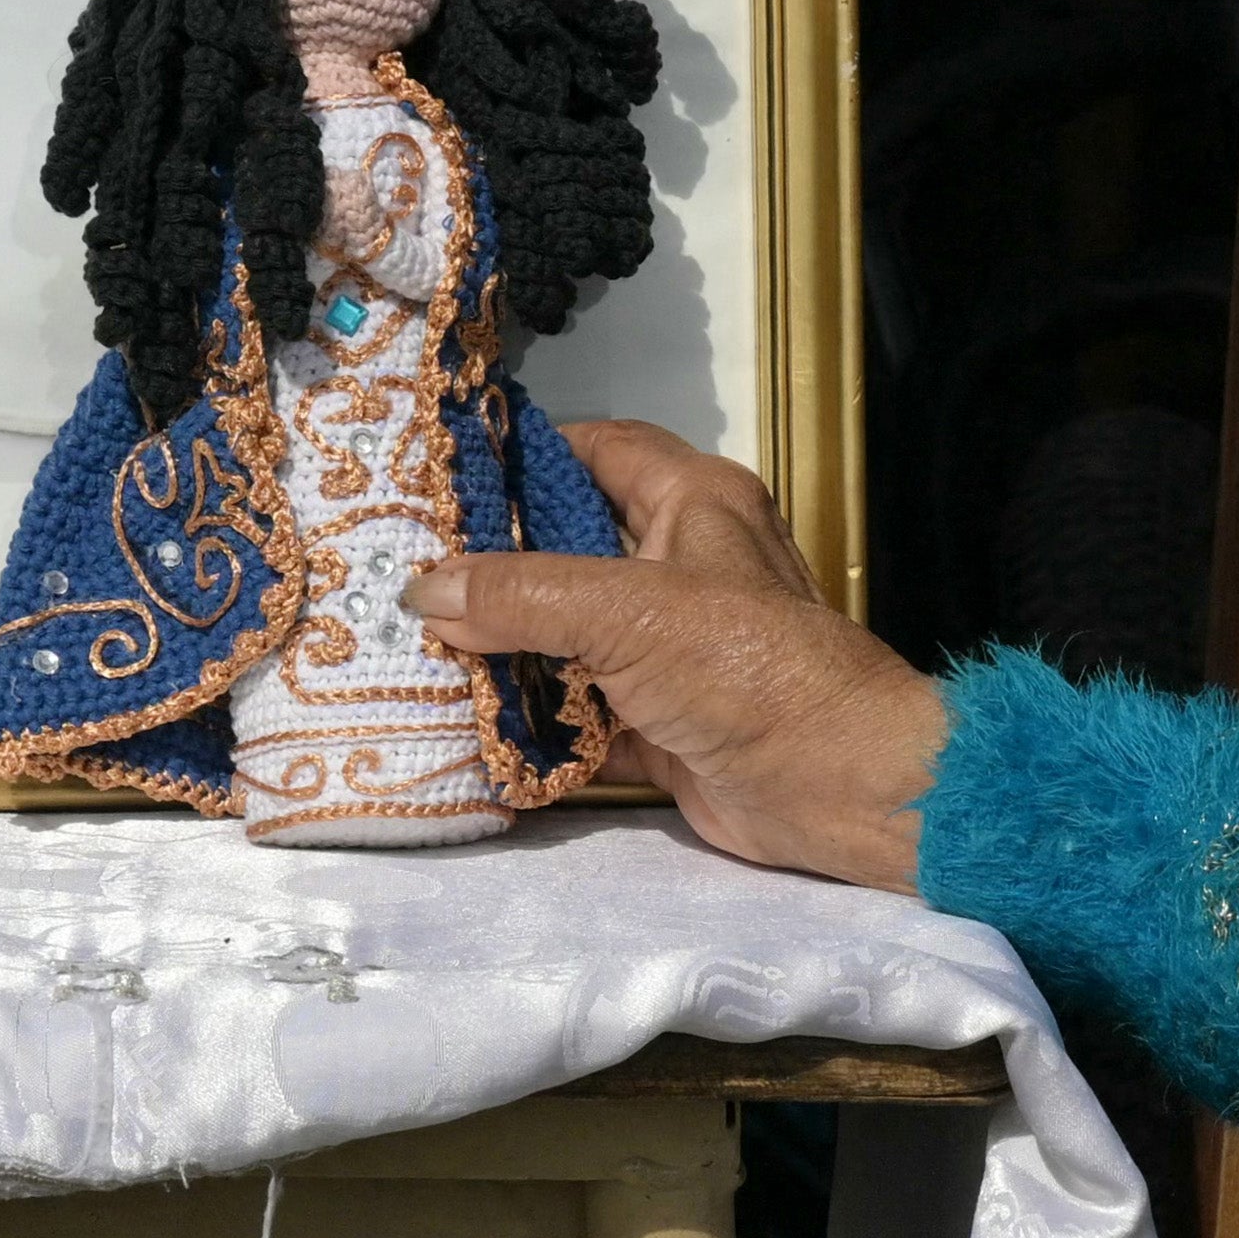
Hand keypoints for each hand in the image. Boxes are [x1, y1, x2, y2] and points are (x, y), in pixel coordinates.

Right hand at [412, 418, 944, 889]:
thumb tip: (424, 589)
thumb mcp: (629, 611)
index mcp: (695, 503)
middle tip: (400, 569)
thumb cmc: (751, 670)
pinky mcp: (661, 724)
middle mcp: (683, 566)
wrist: (837, 787)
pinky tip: (458, 725)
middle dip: (492, 565)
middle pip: (570, 548)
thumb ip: (523, 595)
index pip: (597, 450)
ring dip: (502, 649)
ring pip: (569, 636)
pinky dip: (529, 723)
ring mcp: (671, 651)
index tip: (436, 474)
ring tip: (407, 646)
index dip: (523, 455)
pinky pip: (578, 715)